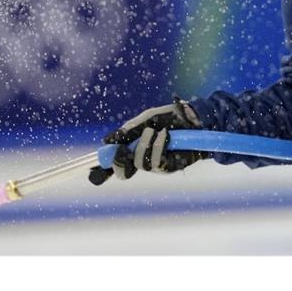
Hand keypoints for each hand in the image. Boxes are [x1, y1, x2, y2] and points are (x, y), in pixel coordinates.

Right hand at [88, 98, 204, 185]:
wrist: (196, 118)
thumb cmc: (171, 117)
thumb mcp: (146, 119)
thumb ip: (128, 130)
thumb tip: (107, 141)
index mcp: (133, 149)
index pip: (115, 163)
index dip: (103, 169)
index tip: (94, 167)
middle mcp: (143, 159)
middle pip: (123, 173)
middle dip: (120, 162)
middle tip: (121, 151)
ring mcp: (156, 165)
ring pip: (141, 164)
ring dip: (144, 146)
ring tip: (153, 130)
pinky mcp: (171, 167)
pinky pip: (158, 162)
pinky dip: (159, 147)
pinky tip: (165, 135)